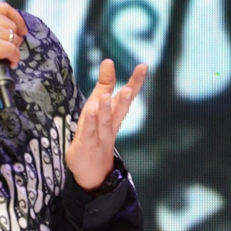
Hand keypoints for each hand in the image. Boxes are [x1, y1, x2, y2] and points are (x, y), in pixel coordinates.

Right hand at [0, 1, 28, 89]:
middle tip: (9, 48)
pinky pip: (13, 49)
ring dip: (13, 48)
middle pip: (10, 22)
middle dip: (14, 37)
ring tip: (5, 56)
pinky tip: (8, 62)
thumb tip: (13, 25)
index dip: (17, 18)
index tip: (22, 28)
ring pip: (13, 36)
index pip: (4, 7)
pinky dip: (14, 58)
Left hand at [65, 60, 148, 190]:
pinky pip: (89, 133)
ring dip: (106, 110)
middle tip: (130, 88)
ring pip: (104, 123)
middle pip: (119, 111)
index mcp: (114, 114)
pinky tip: (90, 112)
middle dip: (125, 100)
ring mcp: (100, 136)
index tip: (143, 67)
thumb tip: (108, 61)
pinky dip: (90, 123)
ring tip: (107, 97)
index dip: (136, 82)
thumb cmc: (95, 132)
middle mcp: (110, 125)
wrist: (92, 169)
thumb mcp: (97, 106)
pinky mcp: (87, 145)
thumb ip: (105, 85)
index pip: (127, 97)